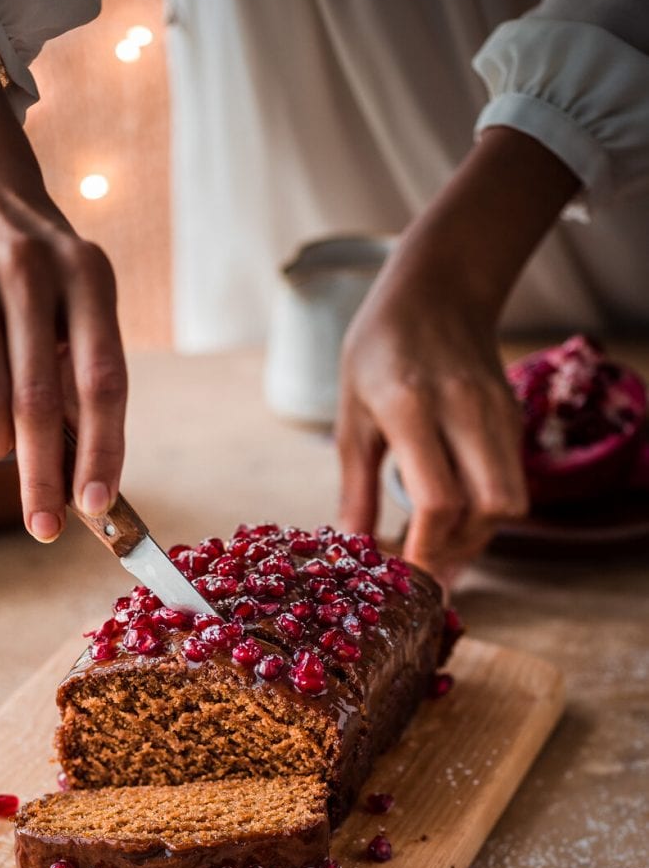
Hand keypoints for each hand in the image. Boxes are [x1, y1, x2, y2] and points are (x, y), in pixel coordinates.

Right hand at [0, 19, 125, 541]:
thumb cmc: (40, 265)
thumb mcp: (81, 297)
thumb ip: (83, 370)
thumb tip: (83, 468)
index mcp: (89, 276)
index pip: (103, 382)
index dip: (102, 450)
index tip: (98, 507)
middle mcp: (30, 270)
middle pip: (39, 401)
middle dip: (42, 478)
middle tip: (45, 528)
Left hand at [337, 266, 526, 586]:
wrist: (437, 291)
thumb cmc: (379, 348)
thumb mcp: (351, 414)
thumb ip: (355, 486)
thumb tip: (354, 547)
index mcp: (412, 407)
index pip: (438, 500)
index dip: (425, 549)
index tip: (403, 575)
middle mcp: (465, 410)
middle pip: (491, 508)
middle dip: (460, 550)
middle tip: (425, 568)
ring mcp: (498, 413)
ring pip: (510, 499)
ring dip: (476, 534)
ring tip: (436, 545)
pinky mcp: (514, 416)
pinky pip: (512, 479)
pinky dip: (485, 509)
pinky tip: (452, 513)